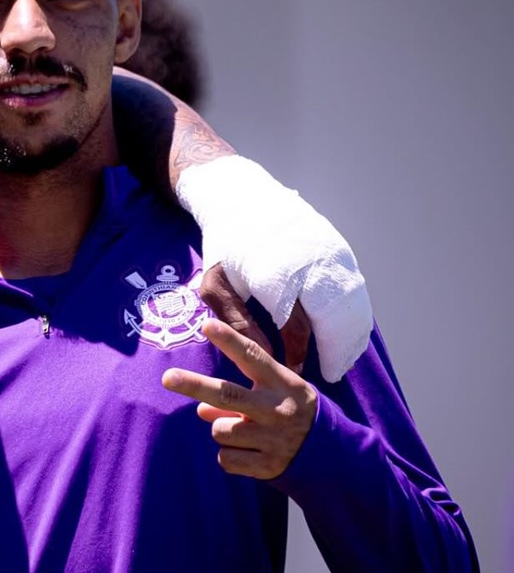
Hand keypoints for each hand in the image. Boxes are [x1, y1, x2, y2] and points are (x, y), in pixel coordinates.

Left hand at [161, 318, 317, 479]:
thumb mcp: (273, 392)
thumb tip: (201, 410)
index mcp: (283, 383)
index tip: (206, 325)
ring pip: (220, 430)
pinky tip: (251, 451)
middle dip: (194, 385)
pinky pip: (225, 458)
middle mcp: (278, 410)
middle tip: (167, 377)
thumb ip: (239, 394)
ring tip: (247, 432)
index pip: (253, 357)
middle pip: (228, 395)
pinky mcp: (268, 466)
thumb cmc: (290, 410)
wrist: (330, 454)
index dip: (229, 340)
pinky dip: (230, 455)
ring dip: (224, 430)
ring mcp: (274, 440)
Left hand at [176, 155, 372, 381]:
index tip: (298, 375)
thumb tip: (265, 357)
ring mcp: (330, 253)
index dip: (302, 355)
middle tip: (332, 375)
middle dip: (338, 351)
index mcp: (277, 275)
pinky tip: (347, 329)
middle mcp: (311, 263)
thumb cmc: (224, 246)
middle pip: (337, 318)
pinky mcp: (339, 246)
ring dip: (351, 333)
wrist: (242, 197)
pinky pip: (355, 287)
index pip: (299, 328)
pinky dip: (355, 311)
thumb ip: (239, 322)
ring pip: (353, 303)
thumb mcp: (217, 285)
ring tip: (343, 359)